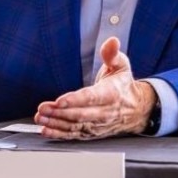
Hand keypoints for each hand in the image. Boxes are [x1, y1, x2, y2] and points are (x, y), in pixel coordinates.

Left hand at [34, 37, 156, 139]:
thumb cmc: (123, 86)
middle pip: (80, 114)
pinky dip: (59, 134)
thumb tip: (112, 42)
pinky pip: (74, 135)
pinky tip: (46, 130)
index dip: (75, 100)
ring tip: (41, 118)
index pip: (91, 97)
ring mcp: (97, 124)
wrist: (136, 109)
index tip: (60, 100)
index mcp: (111, 94)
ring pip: (75, 126)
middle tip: (43, 108)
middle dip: (59, 112)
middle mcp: (104, 112)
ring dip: (56, 123)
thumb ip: (112, 54)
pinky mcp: (91, 132)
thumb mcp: (121, 66)